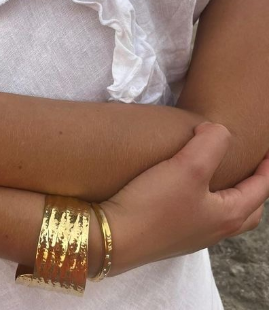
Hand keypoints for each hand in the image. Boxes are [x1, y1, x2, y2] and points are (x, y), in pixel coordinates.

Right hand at [101, 122, 268, 275]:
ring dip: (226, 196)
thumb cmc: (155, 205)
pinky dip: (201, 200)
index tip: (266, 151)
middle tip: (247, 168)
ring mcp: (190, 235)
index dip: (267, 168)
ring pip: (221, 214)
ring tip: (215, 175)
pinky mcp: (168, 234)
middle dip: (252, 188)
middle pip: (247, 210)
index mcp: (228, 215)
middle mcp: (214, 230)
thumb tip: (216, 130)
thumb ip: (211, 143)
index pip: (260, 189)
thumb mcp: (188, 167)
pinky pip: (196, 215)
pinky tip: (181, 189)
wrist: (115, 238)